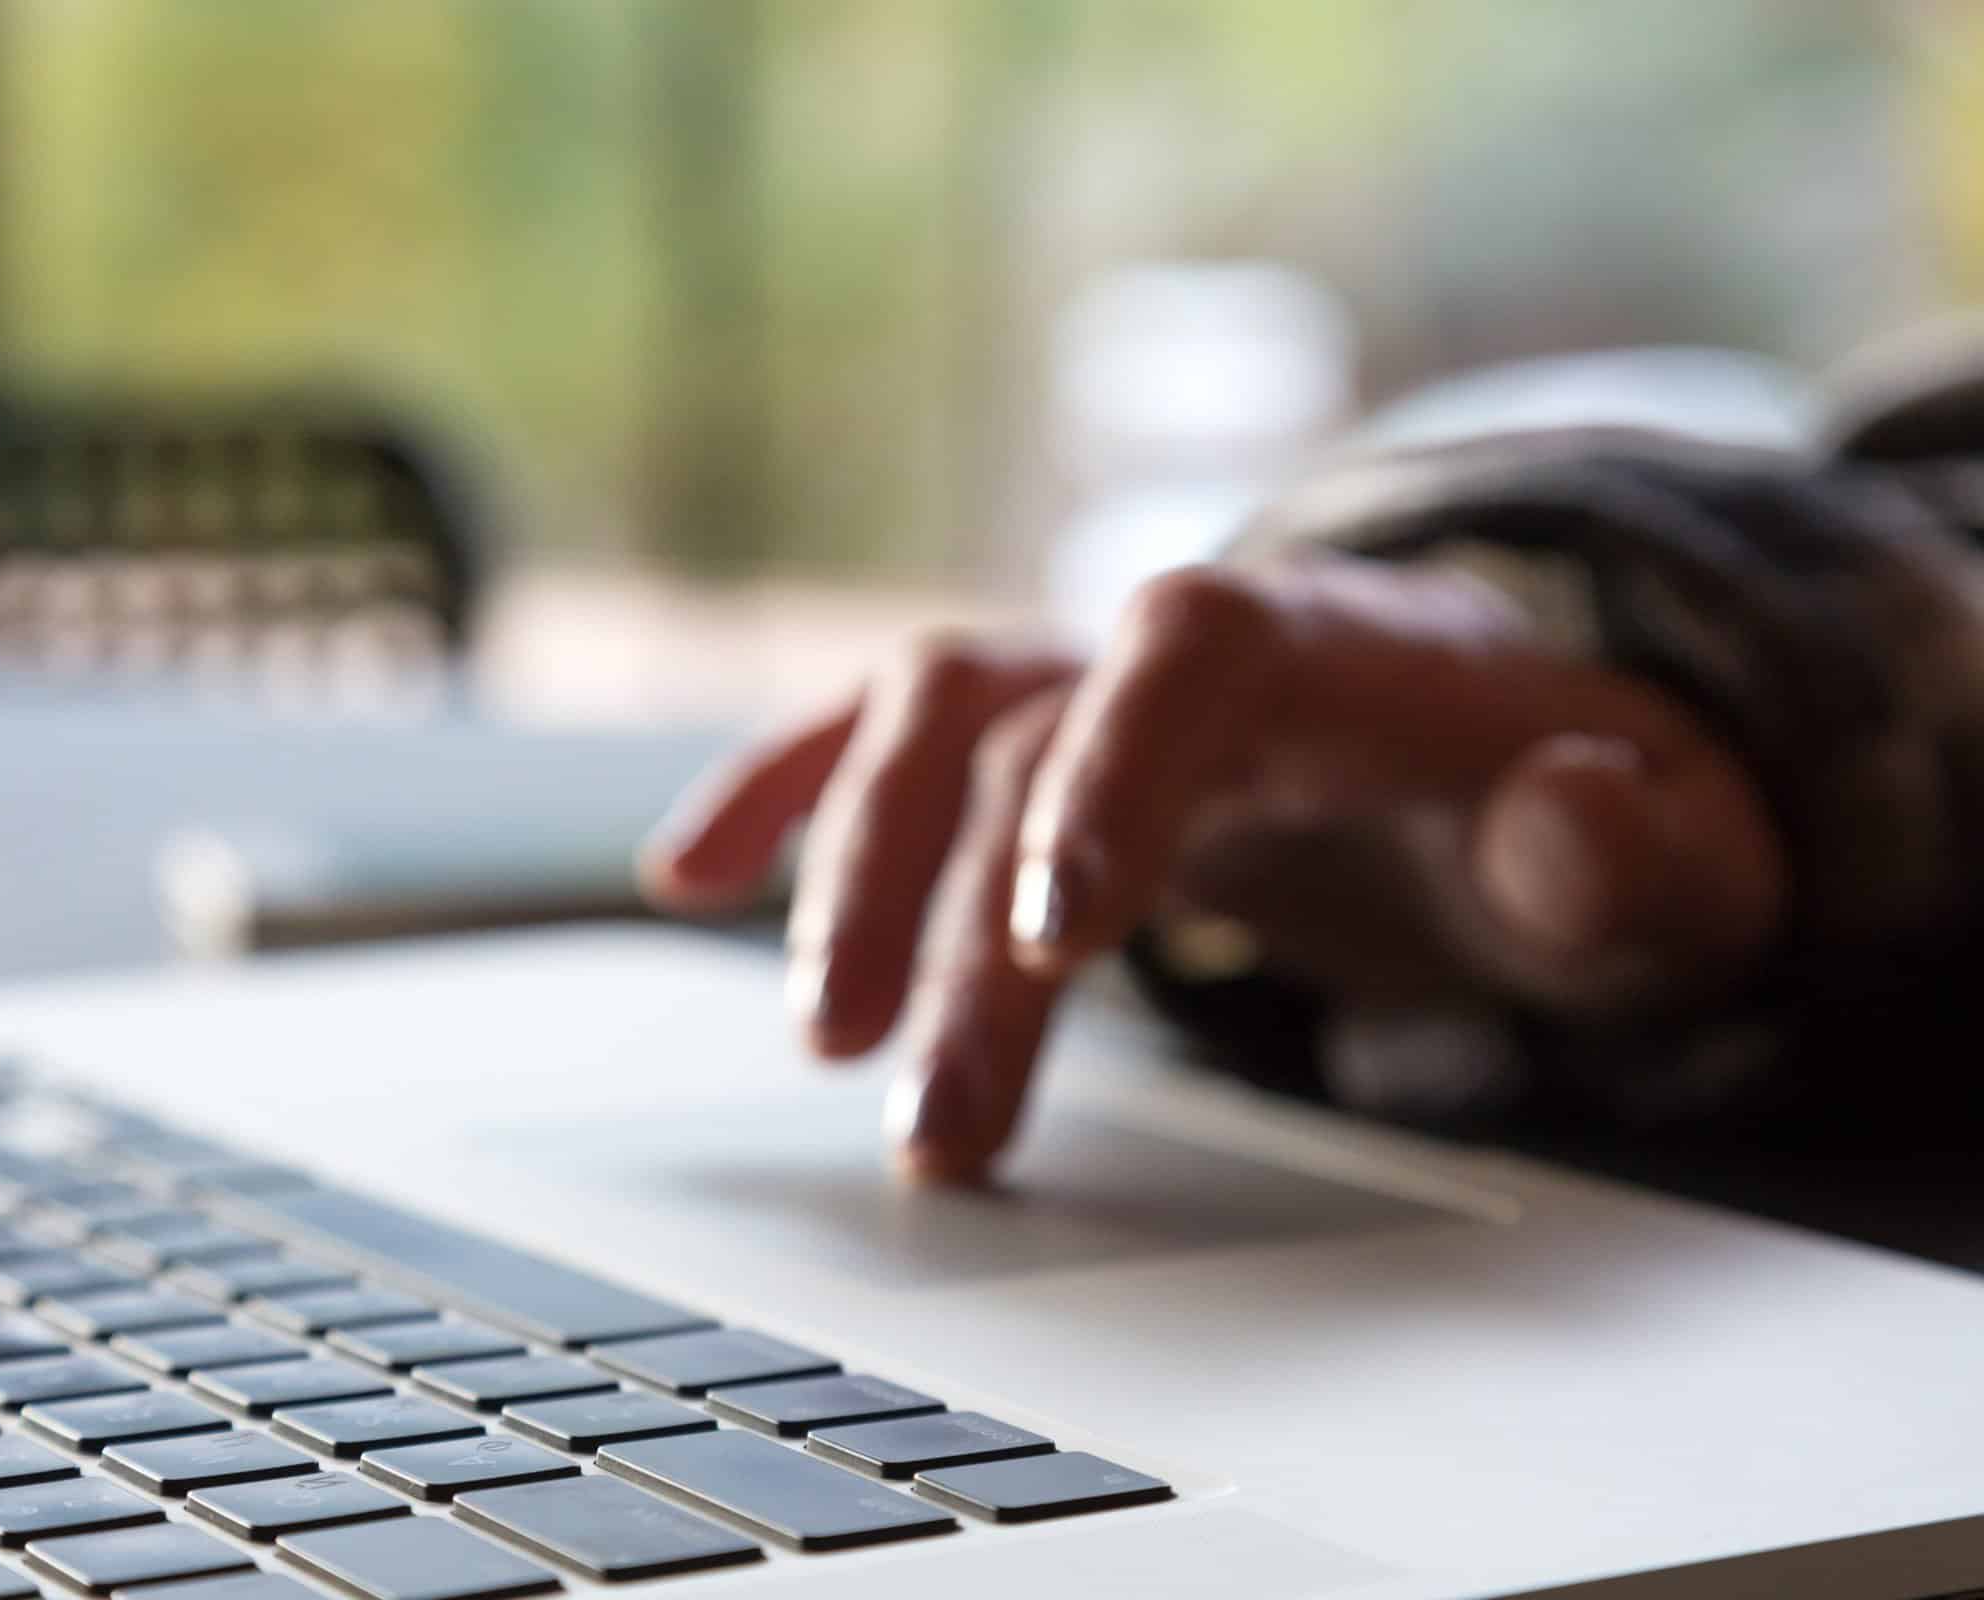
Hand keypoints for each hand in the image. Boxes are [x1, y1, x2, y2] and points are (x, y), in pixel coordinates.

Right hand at [638, 556, 1784, 1182]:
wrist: (1492, 736)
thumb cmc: (1564, 802)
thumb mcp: (1663, 845)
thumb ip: (1633, 846)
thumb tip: (1562, 820)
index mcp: (1328, 643)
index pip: (1185, 658)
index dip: (1102, 776)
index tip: (1045, 939)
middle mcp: (1171, 640)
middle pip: (1014, 725)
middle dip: (943, 908)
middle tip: (920, 1108)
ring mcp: (1082, 678)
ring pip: (919, 725)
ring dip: (848, 872)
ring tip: (822, 1041)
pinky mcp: (1024, 737)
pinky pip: (872, 735)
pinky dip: (775, 792)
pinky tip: (687, 877)